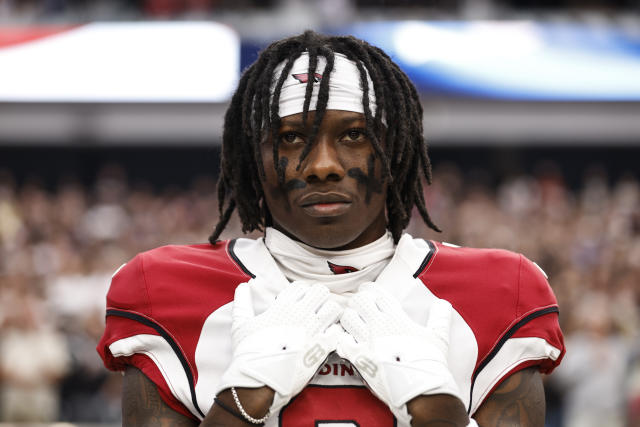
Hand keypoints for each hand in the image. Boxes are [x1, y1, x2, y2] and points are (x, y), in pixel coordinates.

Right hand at [217, 280, 341, 412]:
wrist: (260, 379)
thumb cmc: (249, 352)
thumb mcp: (241, 324)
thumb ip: (242, 303)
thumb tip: (242, 286)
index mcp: (283, 306)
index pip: (301, 287)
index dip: (300, 294)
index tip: (296, 305)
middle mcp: (301, 313)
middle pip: (321, 292)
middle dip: (318, 299)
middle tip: (313, 311)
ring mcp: (313, 329)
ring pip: (334, 308)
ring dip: (330, 314)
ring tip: (323, 323)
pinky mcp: (323, 346)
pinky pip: (338, 331)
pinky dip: (335, 334)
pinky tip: (327, 339)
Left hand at [337, 282, 461, 422]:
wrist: (422, 390)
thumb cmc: (431, 363)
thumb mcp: (439, 337)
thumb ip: (440, 317)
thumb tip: (444, 304)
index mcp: (397, 318)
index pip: (377, 293)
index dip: (370, 290)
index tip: (368, 292)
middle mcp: (380, 326)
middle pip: (359, 301)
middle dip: (358, 302)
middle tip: (359, 308)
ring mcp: (368, 342)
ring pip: (347, 318)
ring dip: (348, 319)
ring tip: (352, 324)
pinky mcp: (359, 359)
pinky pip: (341, 342)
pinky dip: (342, 340)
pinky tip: (348, 342)